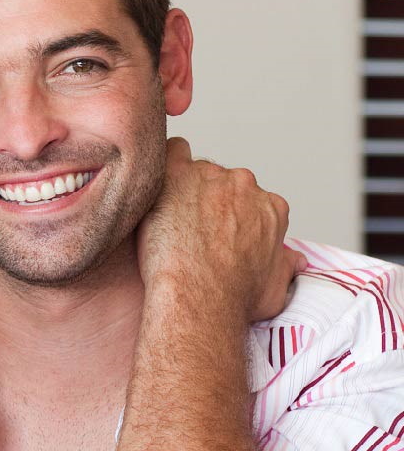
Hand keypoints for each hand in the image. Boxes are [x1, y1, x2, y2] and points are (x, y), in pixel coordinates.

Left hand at [136, 137, 303, 320]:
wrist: (199, 296)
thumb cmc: (234, 299)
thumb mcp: (275, 288)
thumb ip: (285, 267)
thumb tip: (295, 260)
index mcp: (271, 208)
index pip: (250, 200)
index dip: (229, 217)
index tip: (214, 233)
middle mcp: (246, 186)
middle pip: (222, 184)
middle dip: (206, 201)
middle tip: (186, 228)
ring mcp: (212, 176)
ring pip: (196, 171)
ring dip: (183, 189)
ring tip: (167, 219)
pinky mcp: (178, 173)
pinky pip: (172, 151)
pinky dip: (165, 164)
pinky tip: (155, 186)